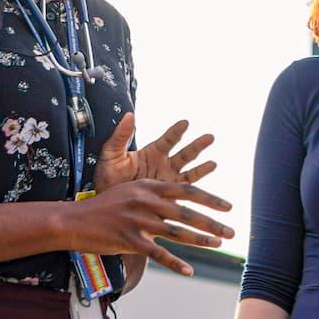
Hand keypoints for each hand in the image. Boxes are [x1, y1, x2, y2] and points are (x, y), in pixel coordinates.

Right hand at [71, 177, 234, 274]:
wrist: (73, 220)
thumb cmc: (103, 206)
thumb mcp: (129, 189)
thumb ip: (153, 191)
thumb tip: (175, 195)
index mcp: (148, 186)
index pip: (187, 190)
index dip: (210, 198)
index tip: (228, 207)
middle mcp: (146, 201)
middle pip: (187, 212)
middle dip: (212, 222)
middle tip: (232, 231)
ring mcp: (137, 221)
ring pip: (176, 232)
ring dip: (200, 240)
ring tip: (218, 245)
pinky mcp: (128, 240)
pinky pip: (157, 253)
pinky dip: (174, 263)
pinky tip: (189, 270)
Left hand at [94, 112, 217, 191]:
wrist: (105, 203)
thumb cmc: (107, 178)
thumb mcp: (111, 154)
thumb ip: (121, 136)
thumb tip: (129, 114)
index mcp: (152, 153)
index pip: (168, 140)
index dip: (176, 132)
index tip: (185, 123)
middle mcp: (163, 165)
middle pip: (184, 154)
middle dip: (197, 146)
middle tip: (210, 137)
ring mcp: (168, 181)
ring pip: (189, 172)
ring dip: (202, 167)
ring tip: (214, 164)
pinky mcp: (168, 197)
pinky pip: (184, 193)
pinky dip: (196, 192)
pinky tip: (204, 194)